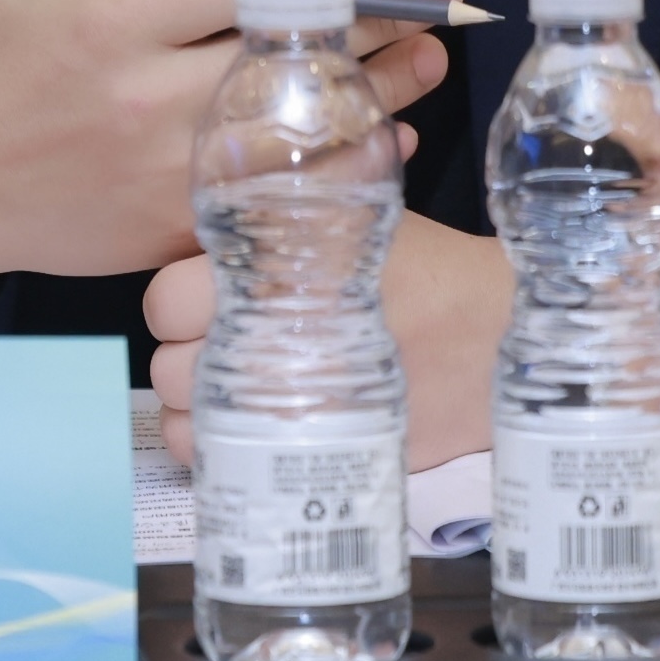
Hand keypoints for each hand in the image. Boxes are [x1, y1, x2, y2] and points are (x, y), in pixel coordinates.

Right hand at [0, 0, 463, 297]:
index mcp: (111, 23)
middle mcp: (143, 98)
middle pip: (284, 56)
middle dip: (375, 24)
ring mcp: (163, 171)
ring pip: (293, 131)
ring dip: (376, 97)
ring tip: (430, 62)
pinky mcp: (173, 226)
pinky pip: (274, 195)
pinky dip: (335, 169)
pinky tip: (384, 139)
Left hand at [145, 209, 510, 469]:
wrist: (493, 333)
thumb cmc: (425, 266)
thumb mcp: (355, 213)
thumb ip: (286, 209)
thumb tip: (236, 196)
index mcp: (264, 276)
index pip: (166, 298)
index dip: (183, 305)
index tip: (211, 305)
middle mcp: (259, 341)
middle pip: (167, 363)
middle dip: (189, 357)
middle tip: (229, 350)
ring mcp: (277, 406)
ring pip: (183, 421)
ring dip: (199, 409)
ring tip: (239, 394)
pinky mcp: (305, 455)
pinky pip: (221, 465)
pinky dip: (223, 453)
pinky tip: (256, 430)